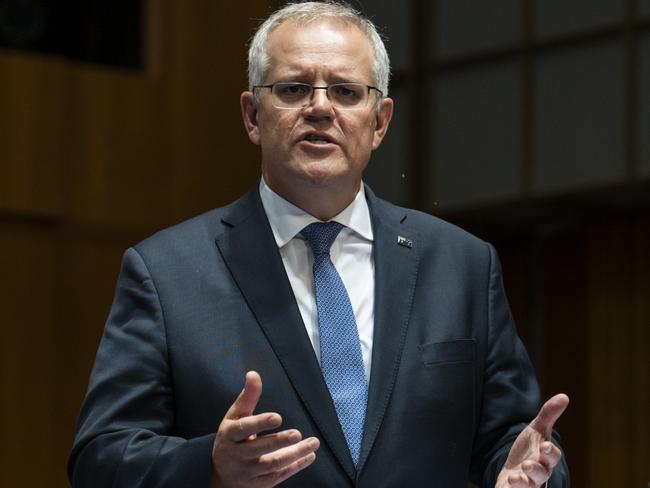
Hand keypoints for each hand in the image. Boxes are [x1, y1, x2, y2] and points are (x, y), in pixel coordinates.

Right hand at [211, 371, 319, 487]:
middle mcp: (237, 455)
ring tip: (312, 443)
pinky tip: (309, 456)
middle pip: (259, 449)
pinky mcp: (258, 484)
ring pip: (273, 464)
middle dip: (279, 442)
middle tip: (297, 433)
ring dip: (295, 455)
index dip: (260, 423)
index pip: (244, 428)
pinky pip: (279, 476)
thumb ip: (247, 397)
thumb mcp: (235, 416)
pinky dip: (296, 467)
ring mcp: (248, 471)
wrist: (219, 472)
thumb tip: (253, 374)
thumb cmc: (231, 437)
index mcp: (230, 435)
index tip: (277, 417)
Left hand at [495, 393, 568, 487]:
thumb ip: (548, 414)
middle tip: (528, 465)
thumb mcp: (536, 430)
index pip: (552, 457)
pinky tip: (506, 485)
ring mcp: (527, 484)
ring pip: (529, 487)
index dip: (550, 453)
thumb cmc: (529, 450)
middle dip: (536, 470)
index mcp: (545, 458)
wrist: (514, 469)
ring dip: (523, 483)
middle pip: (542, 475)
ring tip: (515, 478)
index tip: (545, 446)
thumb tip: (564, 396)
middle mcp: (539, 473)